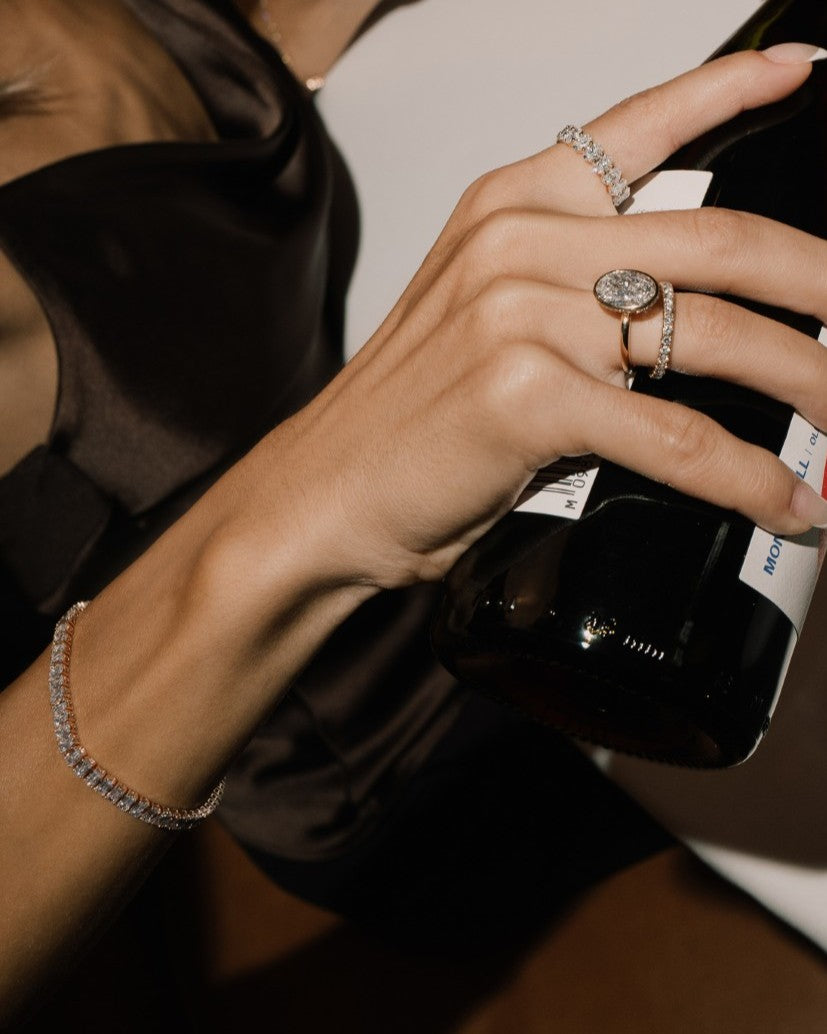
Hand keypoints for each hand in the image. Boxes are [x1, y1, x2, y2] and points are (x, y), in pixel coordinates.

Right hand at [235, 49, 826, 593]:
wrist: (326, 492)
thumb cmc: (404, 419)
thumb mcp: (481, 321)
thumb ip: (567, 293)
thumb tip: (670, 317)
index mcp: (510, 209)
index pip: (636, 129)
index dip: (728, 94)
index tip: (798, 72)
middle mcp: (520, 243)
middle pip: (717, 240)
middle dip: (816, 285)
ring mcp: (523, 313)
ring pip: (711, 337)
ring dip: (804, 385)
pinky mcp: (527, 394)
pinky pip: (672, 434)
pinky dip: (742, 476)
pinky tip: (779, 498)